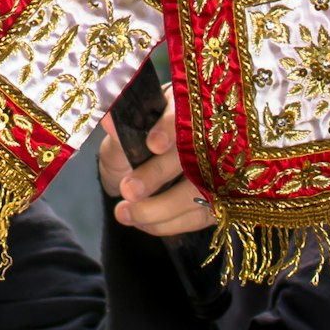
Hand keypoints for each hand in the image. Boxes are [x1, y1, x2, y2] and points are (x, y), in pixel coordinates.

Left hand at [95, 105, 215, 240]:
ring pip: (197, 192)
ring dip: (159, 208)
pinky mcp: (221, 201)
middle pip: (194, 155)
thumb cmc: (136, 142)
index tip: (153, 144)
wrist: (141, 168)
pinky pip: (197, 217)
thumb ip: (121, 132)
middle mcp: (211, 136)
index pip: (184, 113)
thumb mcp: (126, 133)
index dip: (170, 128)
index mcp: (187, 107)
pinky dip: (167, 223)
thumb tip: (109, 120)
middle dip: (158, 174)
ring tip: (124, 213)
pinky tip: (141, 221)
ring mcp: (221, 171)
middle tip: (128, 190)